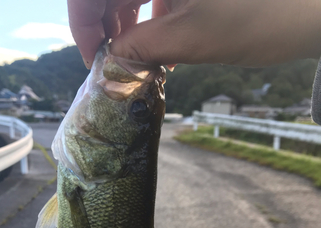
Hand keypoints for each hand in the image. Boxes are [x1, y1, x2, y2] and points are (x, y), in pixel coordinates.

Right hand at [68, 0, 320, 68]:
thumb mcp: (191, 38)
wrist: (316, 8)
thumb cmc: (264, 17)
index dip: (84, 23)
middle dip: (107, 25)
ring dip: (129, 22)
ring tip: (141, 59)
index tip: (94, 60)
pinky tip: (163, 40)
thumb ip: (139, 49)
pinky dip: (152, 13)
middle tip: (115, 65)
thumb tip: (108, 64)